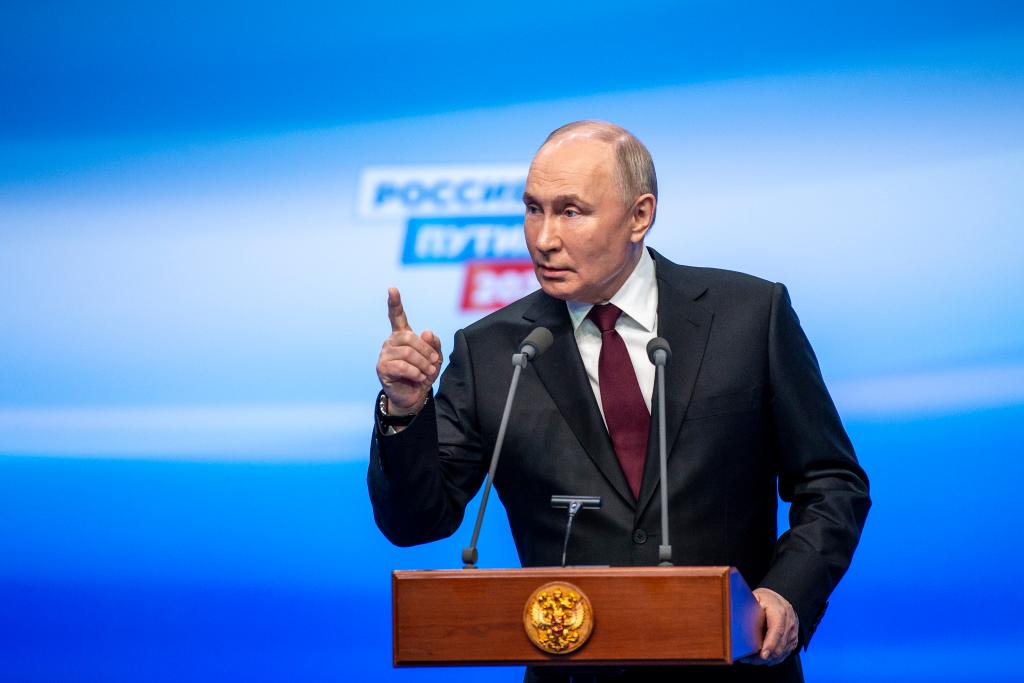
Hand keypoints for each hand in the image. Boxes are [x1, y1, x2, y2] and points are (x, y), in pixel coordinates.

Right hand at [376, 287, 442, 414]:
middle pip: (409, 338)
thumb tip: (426, 332)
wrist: (414, 396)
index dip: (394, 302)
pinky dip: (415, 373)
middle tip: (434, 362)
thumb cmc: (424, 373)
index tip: (392, 289)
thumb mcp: (435, 358)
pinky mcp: (382, 368)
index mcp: (403, 335)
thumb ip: (433, 344)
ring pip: (407, 353)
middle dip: (426, 351)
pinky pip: (402, 366)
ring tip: (427, 373)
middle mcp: (391, 341)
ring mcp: (385, 354)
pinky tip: (419, 378)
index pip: (397, 315)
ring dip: (422, 364)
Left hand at [739, 588, 798, 665]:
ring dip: (765, 659)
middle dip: (763, 656)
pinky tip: (759, 658)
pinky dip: (771, 659)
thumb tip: (734, 615)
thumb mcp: (757, 598)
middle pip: (779, 646)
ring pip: (781, 653)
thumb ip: (749, 607)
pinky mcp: (792, 642)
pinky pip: (783, 655)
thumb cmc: (767, 600)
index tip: (763, 654)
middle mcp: (789, 624)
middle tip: (746, 658)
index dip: (770, 644)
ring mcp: (792, 634)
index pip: (777, 630)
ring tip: (749, 659)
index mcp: (779, 612)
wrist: (783, 599)